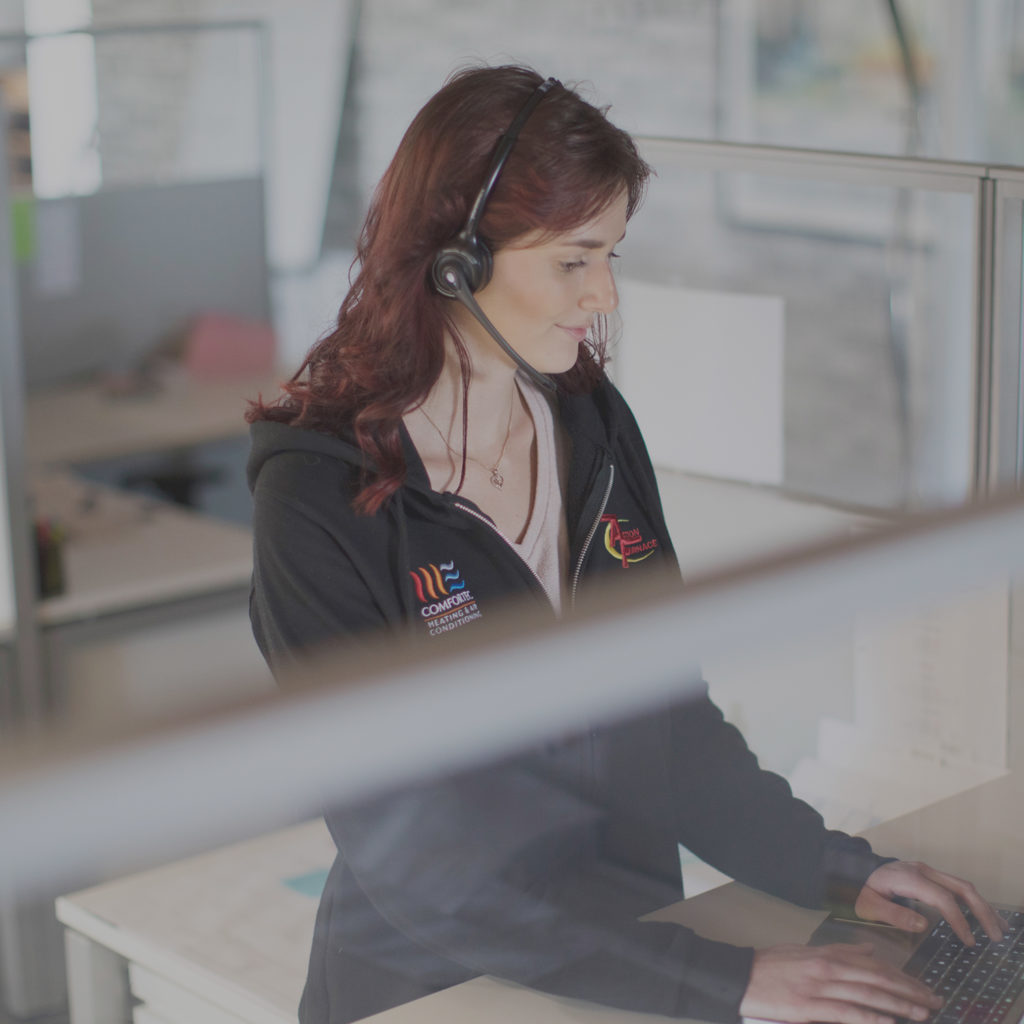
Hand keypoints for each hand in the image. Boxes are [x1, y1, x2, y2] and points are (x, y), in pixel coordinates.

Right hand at [739, 942, 942, 1023]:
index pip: (875, 965)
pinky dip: (869, 1017)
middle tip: (935, 1001)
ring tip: (922, 1013)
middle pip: (877, 979)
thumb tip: (867, 949)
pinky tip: (888, 1022)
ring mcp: (819, 988)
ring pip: (867, 995)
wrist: (742, 976)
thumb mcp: (805, 950)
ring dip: (898, 1004)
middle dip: (910, 991)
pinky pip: (845, 1013)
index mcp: (827, 954)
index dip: (903, 977)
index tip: (925, 987)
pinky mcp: (808, 1007)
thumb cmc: (772, 965)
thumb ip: (839, 950)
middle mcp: (827, 968)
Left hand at [855, 861, 1003, 945]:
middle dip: (983, 911)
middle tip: (997, 936)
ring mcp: (926, 870)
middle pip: (961, 888)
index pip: (943, 899)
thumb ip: (894, 914)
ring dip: (982, 905)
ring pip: (962, 885)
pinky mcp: (926, 874)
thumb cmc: (858, 888)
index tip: (969, 942)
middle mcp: (922, 870)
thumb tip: (924, 924)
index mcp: (909, 878)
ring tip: (998, 928)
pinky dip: (971, 900)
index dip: (959, 921)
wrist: (849, 867)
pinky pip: (955, 886)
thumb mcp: (868, 904)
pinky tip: (979, 915)